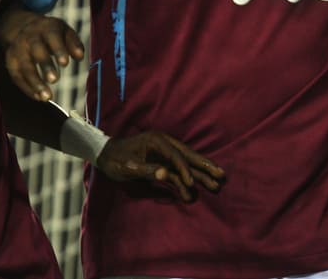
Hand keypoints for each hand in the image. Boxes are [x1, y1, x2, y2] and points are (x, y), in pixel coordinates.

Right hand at [0, 2, 84, 100]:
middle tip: (55, 80)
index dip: (58, 50)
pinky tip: (38, 97)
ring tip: (47, 97)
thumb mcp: (65, 32)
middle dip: (45, 65)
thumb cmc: (51, 33)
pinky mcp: (10, 61)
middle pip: (36, 51)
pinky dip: (26, 88)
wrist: (23, 27)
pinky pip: (16, 76)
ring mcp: (17, 49)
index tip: (65, 63)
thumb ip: (74, 43)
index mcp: (46, 28)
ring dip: (35, 82)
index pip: (52, 37)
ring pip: (24, 66)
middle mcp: (29, 37)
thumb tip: (80, 56)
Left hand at [95, 131, 224, 201]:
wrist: (106, 154)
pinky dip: (188, 178)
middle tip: (221, 175)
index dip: (185, 169)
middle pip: (189, 155)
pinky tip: (197, 186)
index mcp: (157, 141)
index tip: (192, 183)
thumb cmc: (115, 159)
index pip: (175, 156)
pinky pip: (179, 169)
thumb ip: (147, 170)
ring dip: (202, 172)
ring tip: (217, 181)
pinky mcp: (164, 160)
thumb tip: (166, 176)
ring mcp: (165, 152)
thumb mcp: (128, 167)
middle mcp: (165, 144)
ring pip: (188, 162)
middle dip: (205, 166)